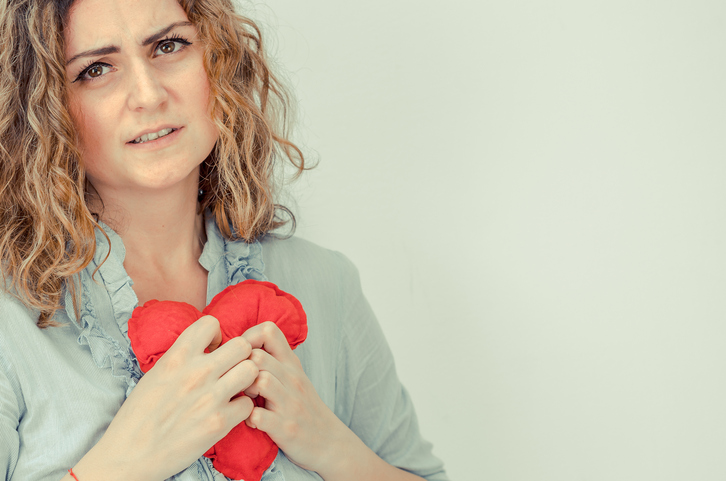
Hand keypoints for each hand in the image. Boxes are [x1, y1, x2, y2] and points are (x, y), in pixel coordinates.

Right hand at [81, 315, 258, 480]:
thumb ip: (182, 358)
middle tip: (231, 370)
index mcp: (177, 357)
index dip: (217, 335)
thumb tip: (203, 348)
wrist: (128, 456)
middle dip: (240, 356)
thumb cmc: (138, 416)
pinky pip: (248, 405)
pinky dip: (241, 409)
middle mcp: (196, 373)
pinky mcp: (219, 423)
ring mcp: (210, 398)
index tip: (213, 350)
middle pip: (242, 345)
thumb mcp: (155, 374)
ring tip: (234, 390)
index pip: (211, 323)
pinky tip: (228, 413)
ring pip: (252, 370)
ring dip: (247, 380)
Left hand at [241, 321, 347, 473]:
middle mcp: (293, 379)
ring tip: (246, 400)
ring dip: (245, 390)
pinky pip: (257, 416)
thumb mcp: (294, 376)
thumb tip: (242, 346)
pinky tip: (251, 422)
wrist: (329, 440)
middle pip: (257, 356)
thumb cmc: (304, 406)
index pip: (269, 330)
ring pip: (260, 380)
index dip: (248, 338)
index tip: (241, 356)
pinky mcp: (285, 427)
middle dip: (241, 368)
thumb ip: (273, 360)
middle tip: (240, 383)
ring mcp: (290, 403)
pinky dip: (248, 419)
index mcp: (291, 364)